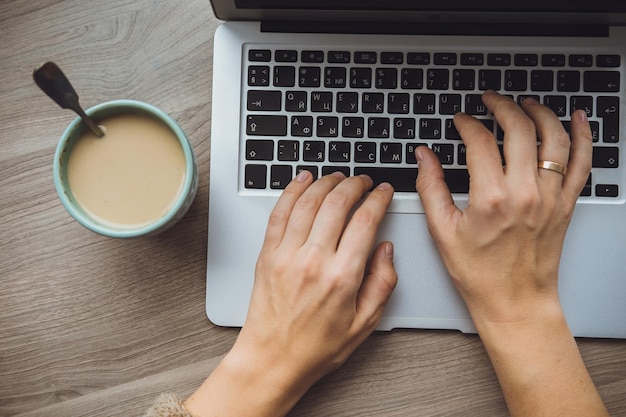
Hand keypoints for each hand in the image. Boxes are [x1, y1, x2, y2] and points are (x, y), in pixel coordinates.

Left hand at [185, 171, 396, 416]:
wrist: (272, 359)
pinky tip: (303, 180)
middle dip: (355, 184)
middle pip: (337, 203)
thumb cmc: (316, 347)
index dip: (379, 198)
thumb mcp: (364, 324)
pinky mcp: (267, 254)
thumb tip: (386, 251)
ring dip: (326, 182)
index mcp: (342, 276)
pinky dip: (292, 191)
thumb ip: (382, 284)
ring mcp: (287, 254)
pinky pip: (279, 213)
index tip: (384, 192)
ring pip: (308, 201)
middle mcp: (314, 260)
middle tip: (364, 181)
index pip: (365, 220)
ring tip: (338, 177)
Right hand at [415, 91, 607, 416]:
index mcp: (491, 199)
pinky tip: (576, 118)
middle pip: (519, 129)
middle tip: (490, 100)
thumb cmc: (480, 273)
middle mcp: (526, 193)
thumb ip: (430, 188)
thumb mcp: (443, 231)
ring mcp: (551, 197)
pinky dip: (583, 135)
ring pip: (553, 138)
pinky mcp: (566, 204)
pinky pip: (582, 161)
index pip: (481, 142)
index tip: (460, 121)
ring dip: (540, 112)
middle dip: (502, 106)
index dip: (467, 124)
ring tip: (525, 102)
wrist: (515, 300)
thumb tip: (424, 157)